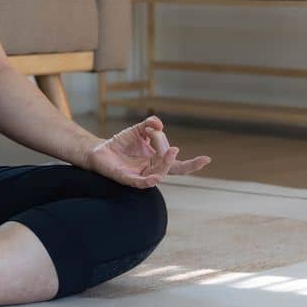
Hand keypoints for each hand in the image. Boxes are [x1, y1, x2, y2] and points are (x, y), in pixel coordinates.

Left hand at [83, 116, 210, 190]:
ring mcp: (139, 175)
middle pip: (168, 168)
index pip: (177, 164)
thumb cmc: (121, 143)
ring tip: (169, 152)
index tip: (207, 159)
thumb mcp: (138, 130)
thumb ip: (150, 124)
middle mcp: (151, 170)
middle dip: (173, 158)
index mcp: (157, 161)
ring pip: (157, 174)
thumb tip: (159, 124)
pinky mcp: (126, 178)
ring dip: (164, 165)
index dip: (192, 164)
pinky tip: (156, 178)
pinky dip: (148, 181)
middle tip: (174, 148)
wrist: (99, 151)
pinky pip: (139, 183)